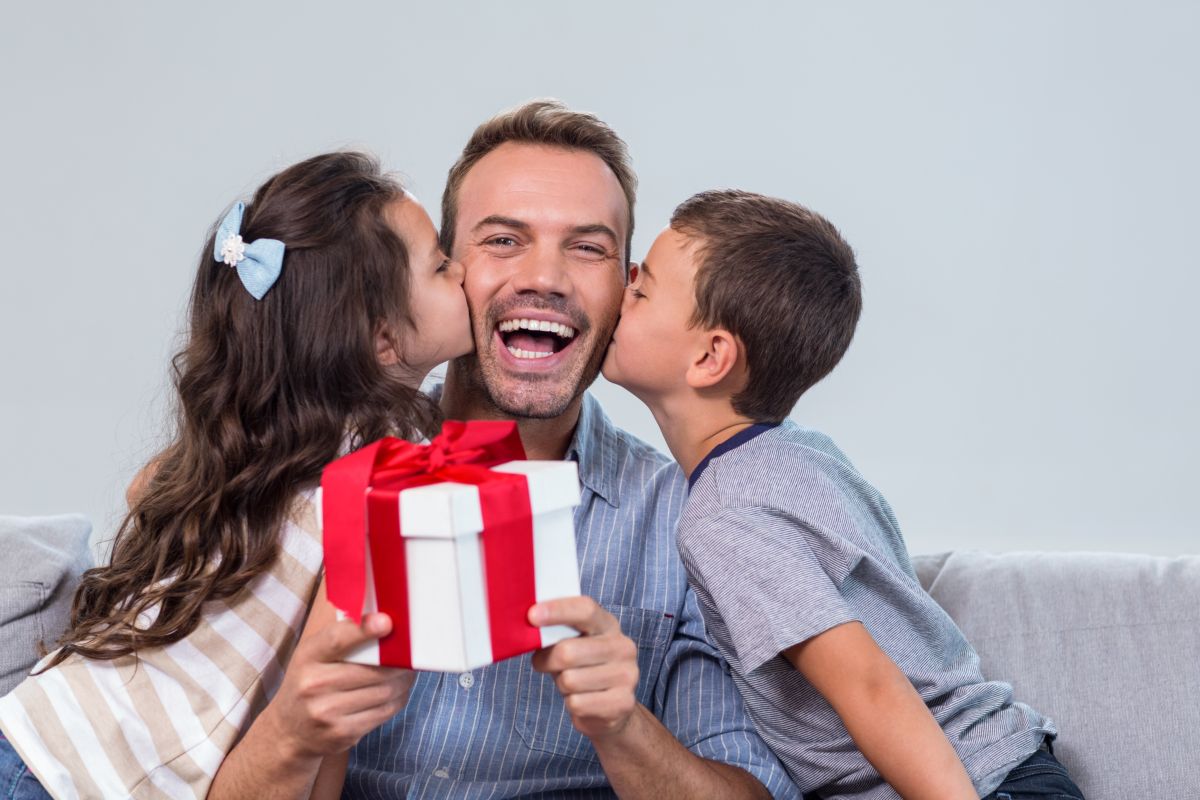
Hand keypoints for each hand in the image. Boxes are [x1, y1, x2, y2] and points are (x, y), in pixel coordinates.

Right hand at [263, 612, 414, 760]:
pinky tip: (398, 692)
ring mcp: (326, 713)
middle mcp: (313, 685)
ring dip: (403, 681)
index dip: (364, 630)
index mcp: (308, 657)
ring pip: (383, 692)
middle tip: (411, 656)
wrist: (289, 732)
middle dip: (399, 663)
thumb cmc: (309, 682)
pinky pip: (383, 713)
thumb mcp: (313, 655)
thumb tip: (384, 620)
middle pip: (372, 670)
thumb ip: (342, 638)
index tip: (387, 623)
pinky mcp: (342, 734)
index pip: (337, 640)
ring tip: (407, 673)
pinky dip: (397, 700)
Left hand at [529, 597, 638, 740]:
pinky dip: (571, 704)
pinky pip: (577, 703)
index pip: (585, 610)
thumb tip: (530, 625)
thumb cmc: (583, 668)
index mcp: (608, 625)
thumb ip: (557, 633)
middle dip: (546, 661)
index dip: (557, 611)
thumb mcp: (572, 644)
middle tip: (542, 663)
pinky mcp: (623, 703)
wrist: (613, 706)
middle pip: (568, 651)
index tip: (532, 616)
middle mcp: (622, 647)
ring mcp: (627, 675)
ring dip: (561, 685)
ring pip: (569, 681)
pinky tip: (582, 700)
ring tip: (570, 684)